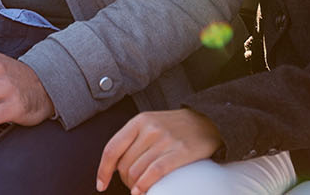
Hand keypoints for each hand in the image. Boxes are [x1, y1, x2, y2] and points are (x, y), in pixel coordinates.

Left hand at [96, 109, 221, 193]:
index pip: (112, 148)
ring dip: (134, 186)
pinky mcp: (181, 151)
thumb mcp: (151, 123)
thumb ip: (133, 138)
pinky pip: (155, 172)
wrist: (209, 121)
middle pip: (125, 164)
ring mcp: (166, 139)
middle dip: (124, 181)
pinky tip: (141, 191)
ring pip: (138, 171)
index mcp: (139, 121)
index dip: (103, 170)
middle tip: (131, 185)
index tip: (101, 184)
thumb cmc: (176, 127)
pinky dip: (145, 185)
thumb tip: (114, 165)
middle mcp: (151, 129)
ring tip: (139, 189)